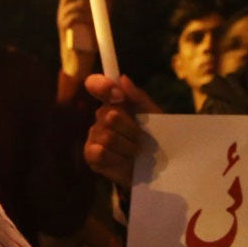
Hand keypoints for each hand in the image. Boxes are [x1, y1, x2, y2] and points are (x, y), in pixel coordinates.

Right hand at [57, 0, 96, 82]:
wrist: (78, 63)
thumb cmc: (87, 40)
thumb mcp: (96, 20)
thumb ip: (100, 7)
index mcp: (71, 4)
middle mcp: (64, 8)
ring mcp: (62, 17)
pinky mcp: (64, 29)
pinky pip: (71, 16)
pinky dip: (80, 13)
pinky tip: (86, 16)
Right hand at [84, 73, 157, 187]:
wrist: (156, 167)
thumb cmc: (155, 137)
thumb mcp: (153, 115)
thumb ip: (138, 97)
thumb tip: (122, 78)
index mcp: (115, 101)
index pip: (96, 85)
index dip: (102, 85)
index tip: (117, 95)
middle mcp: (101, 116)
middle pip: (110, 115)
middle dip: (131, 130)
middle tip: (141, 138)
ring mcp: (94, 136)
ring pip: (108, 137)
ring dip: (128, 148)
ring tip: (136, 153)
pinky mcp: (90, 155)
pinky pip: (99, 152)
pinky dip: (116, 159)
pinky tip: (124, 162)